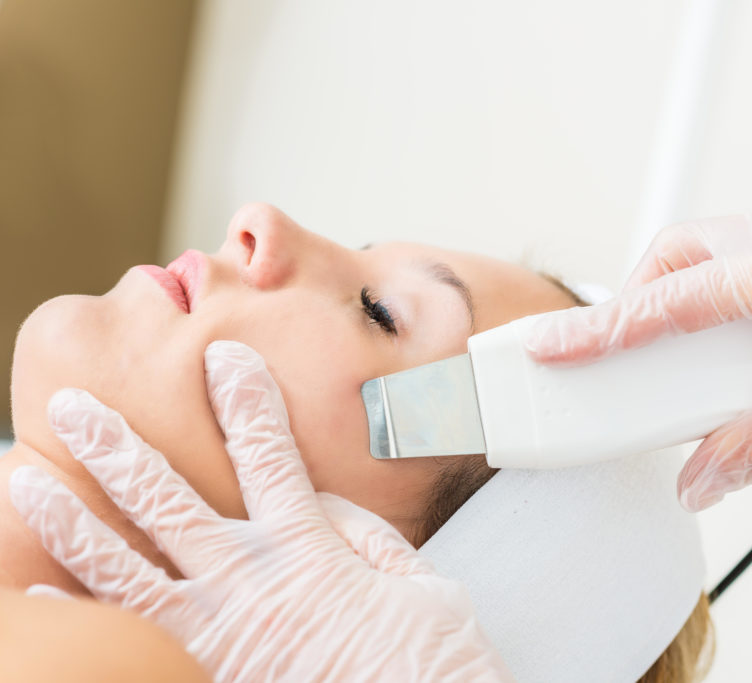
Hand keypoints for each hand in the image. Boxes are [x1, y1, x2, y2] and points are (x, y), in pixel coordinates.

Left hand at [9, 341, 510, 681]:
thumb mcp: (421, 584)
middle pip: (168, 501)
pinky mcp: (206, 668)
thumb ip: (367, 537)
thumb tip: (325, 499)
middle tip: (74, 408)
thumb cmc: (428, 662)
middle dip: (117, 448)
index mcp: (309, 548)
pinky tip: (39, 593)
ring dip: (72, 521)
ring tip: (26, 482)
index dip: (244, 400)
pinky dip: (81, 612)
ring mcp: (216, 631)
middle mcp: (250, 580)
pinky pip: (132, 635)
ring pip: (124, 569)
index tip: (222, 358)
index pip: (267, 454)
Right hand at [528, 199, 751, 508]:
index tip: (558, 345)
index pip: (672, 299)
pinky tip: (741, 328)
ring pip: (723, 239)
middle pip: (686, 247)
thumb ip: (744, 451)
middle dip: (643, 295)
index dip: (605, 328)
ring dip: (691, 287)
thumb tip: (696, 479)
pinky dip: (734, 282)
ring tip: (681, 345)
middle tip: (619, 346)